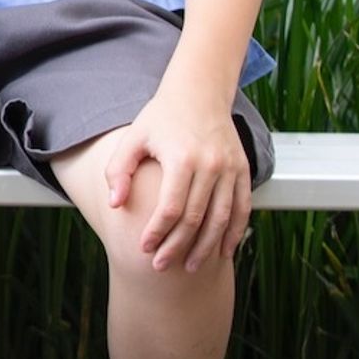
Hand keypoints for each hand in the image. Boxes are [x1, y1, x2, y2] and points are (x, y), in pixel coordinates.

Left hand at [100, 88, 250, 272]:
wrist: (199, 92)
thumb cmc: (161, 117)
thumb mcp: (133, 137)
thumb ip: (119, 170)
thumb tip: (115, 204)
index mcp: (182, 158)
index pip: (171, 208)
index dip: (157, 232)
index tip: (144, 249)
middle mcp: (211, 164)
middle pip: (196, 218)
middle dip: (178, 246)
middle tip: (162, 266)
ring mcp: (231, 168)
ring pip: (222, 218)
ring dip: (207, 247)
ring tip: (191, 267)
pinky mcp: (243, 169)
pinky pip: (242, 208)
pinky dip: (234, 232)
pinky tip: (222, 251)